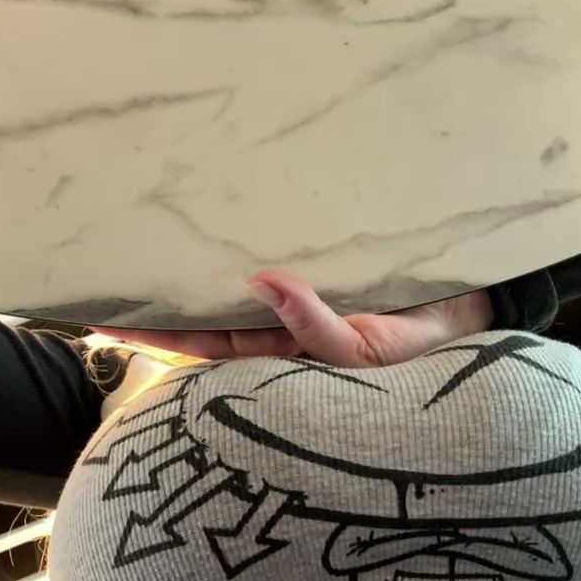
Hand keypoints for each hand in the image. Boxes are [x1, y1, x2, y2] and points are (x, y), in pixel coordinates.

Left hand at [106, 270, 494, 367]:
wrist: (480, 308)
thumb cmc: (435, 341)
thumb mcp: (381, 350)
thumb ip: (324, 330)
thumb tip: (262, 283)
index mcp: (293, 359)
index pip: (216, 349)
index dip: (165, 335)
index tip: (108, 320)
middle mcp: (288, 329)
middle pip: (215, 315)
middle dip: (163, 300)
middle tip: (100, 276)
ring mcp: (303, 294)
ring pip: (237, 284)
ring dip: (194, 267)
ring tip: (140, 243)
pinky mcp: (322, 263)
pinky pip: (272, 254)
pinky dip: (240, 242)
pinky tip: (208, 220)